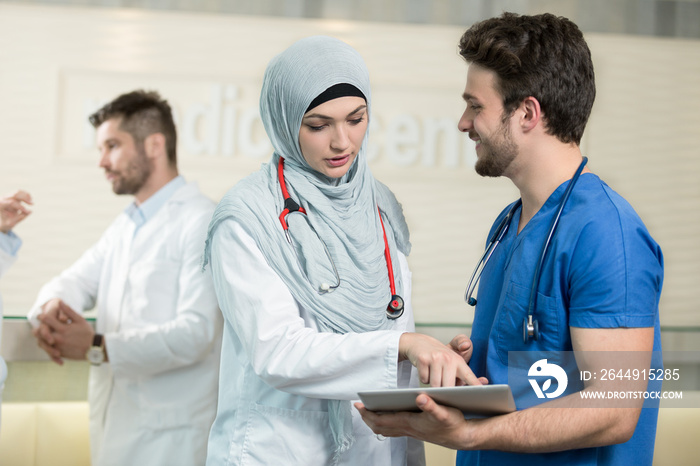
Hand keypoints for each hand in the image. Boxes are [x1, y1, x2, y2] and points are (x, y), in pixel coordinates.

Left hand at [0, 190, 32, 232]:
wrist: (3, 220)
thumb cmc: (6, 222)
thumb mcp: (11, 223)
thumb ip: (20, 218)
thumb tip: (30, 211)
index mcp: (1, 205)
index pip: (12, 202)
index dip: (21, 207)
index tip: (28, 212)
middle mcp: (3, 199)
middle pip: (15, 194)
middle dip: (24, 198)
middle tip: (32, 204)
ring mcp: (8, 196)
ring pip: (18, 191)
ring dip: (26, 196)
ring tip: (31, 203)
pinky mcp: (12, 196)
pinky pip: (20, 192)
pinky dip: (26, 195)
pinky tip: (30, 200)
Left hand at [33, 299, 93, 363]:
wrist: (93, 348)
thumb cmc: (87, 333)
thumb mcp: (80, 320)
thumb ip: (69, 311)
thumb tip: (60, 302)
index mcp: (63, 329)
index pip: (47, 320)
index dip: (42, 316)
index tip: (40, 315)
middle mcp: (58, 338)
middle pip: (41, 333)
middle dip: (38, 328)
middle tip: (37, 326)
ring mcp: (58, 347)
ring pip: (42, 343)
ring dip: (40, 338)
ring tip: (41, 335)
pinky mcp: (59, 354)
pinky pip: (48, 351)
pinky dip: (46, 346)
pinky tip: (48, 343)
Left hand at [355, 394, 475, 449]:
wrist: (461, 436)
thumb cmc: (453, 423)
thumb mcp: (445, 412)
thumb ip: (432, 405)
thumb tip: (421, 398)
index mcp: (411, 422)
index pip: (383, 420)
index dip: (369, 413)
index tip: (359, 405)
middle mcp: (408, 429)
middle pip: (380, 426)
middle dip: (367, 417)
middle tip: (358, 407)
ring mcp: (410, 432)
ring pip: (386, 429)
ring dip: (374, 421)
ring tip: (367, 411)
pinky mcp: (414, 431)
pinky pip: (393, 430)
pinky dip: (384, 424)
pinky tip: (384, 417)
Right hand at [399, 333, 482, 386]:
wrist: (420, 343)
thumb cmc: (440, 357)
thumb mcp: (454, 363)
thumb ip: (467, 376)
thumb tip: (484, 382)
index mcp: (459, 361)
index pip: (468, 375)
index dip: (475, 384)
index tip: (481, 392)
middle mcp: (448, 358)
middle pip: (448, 386)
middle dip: (445, 390)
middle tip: (443, 383)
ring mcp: (435, 358)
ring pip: (435, 385)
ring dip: (433, 384)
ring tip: (434, 374)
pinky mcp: (422, 359)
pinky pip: (424, 380)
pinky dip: (424, 379)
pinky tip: (426, 370)